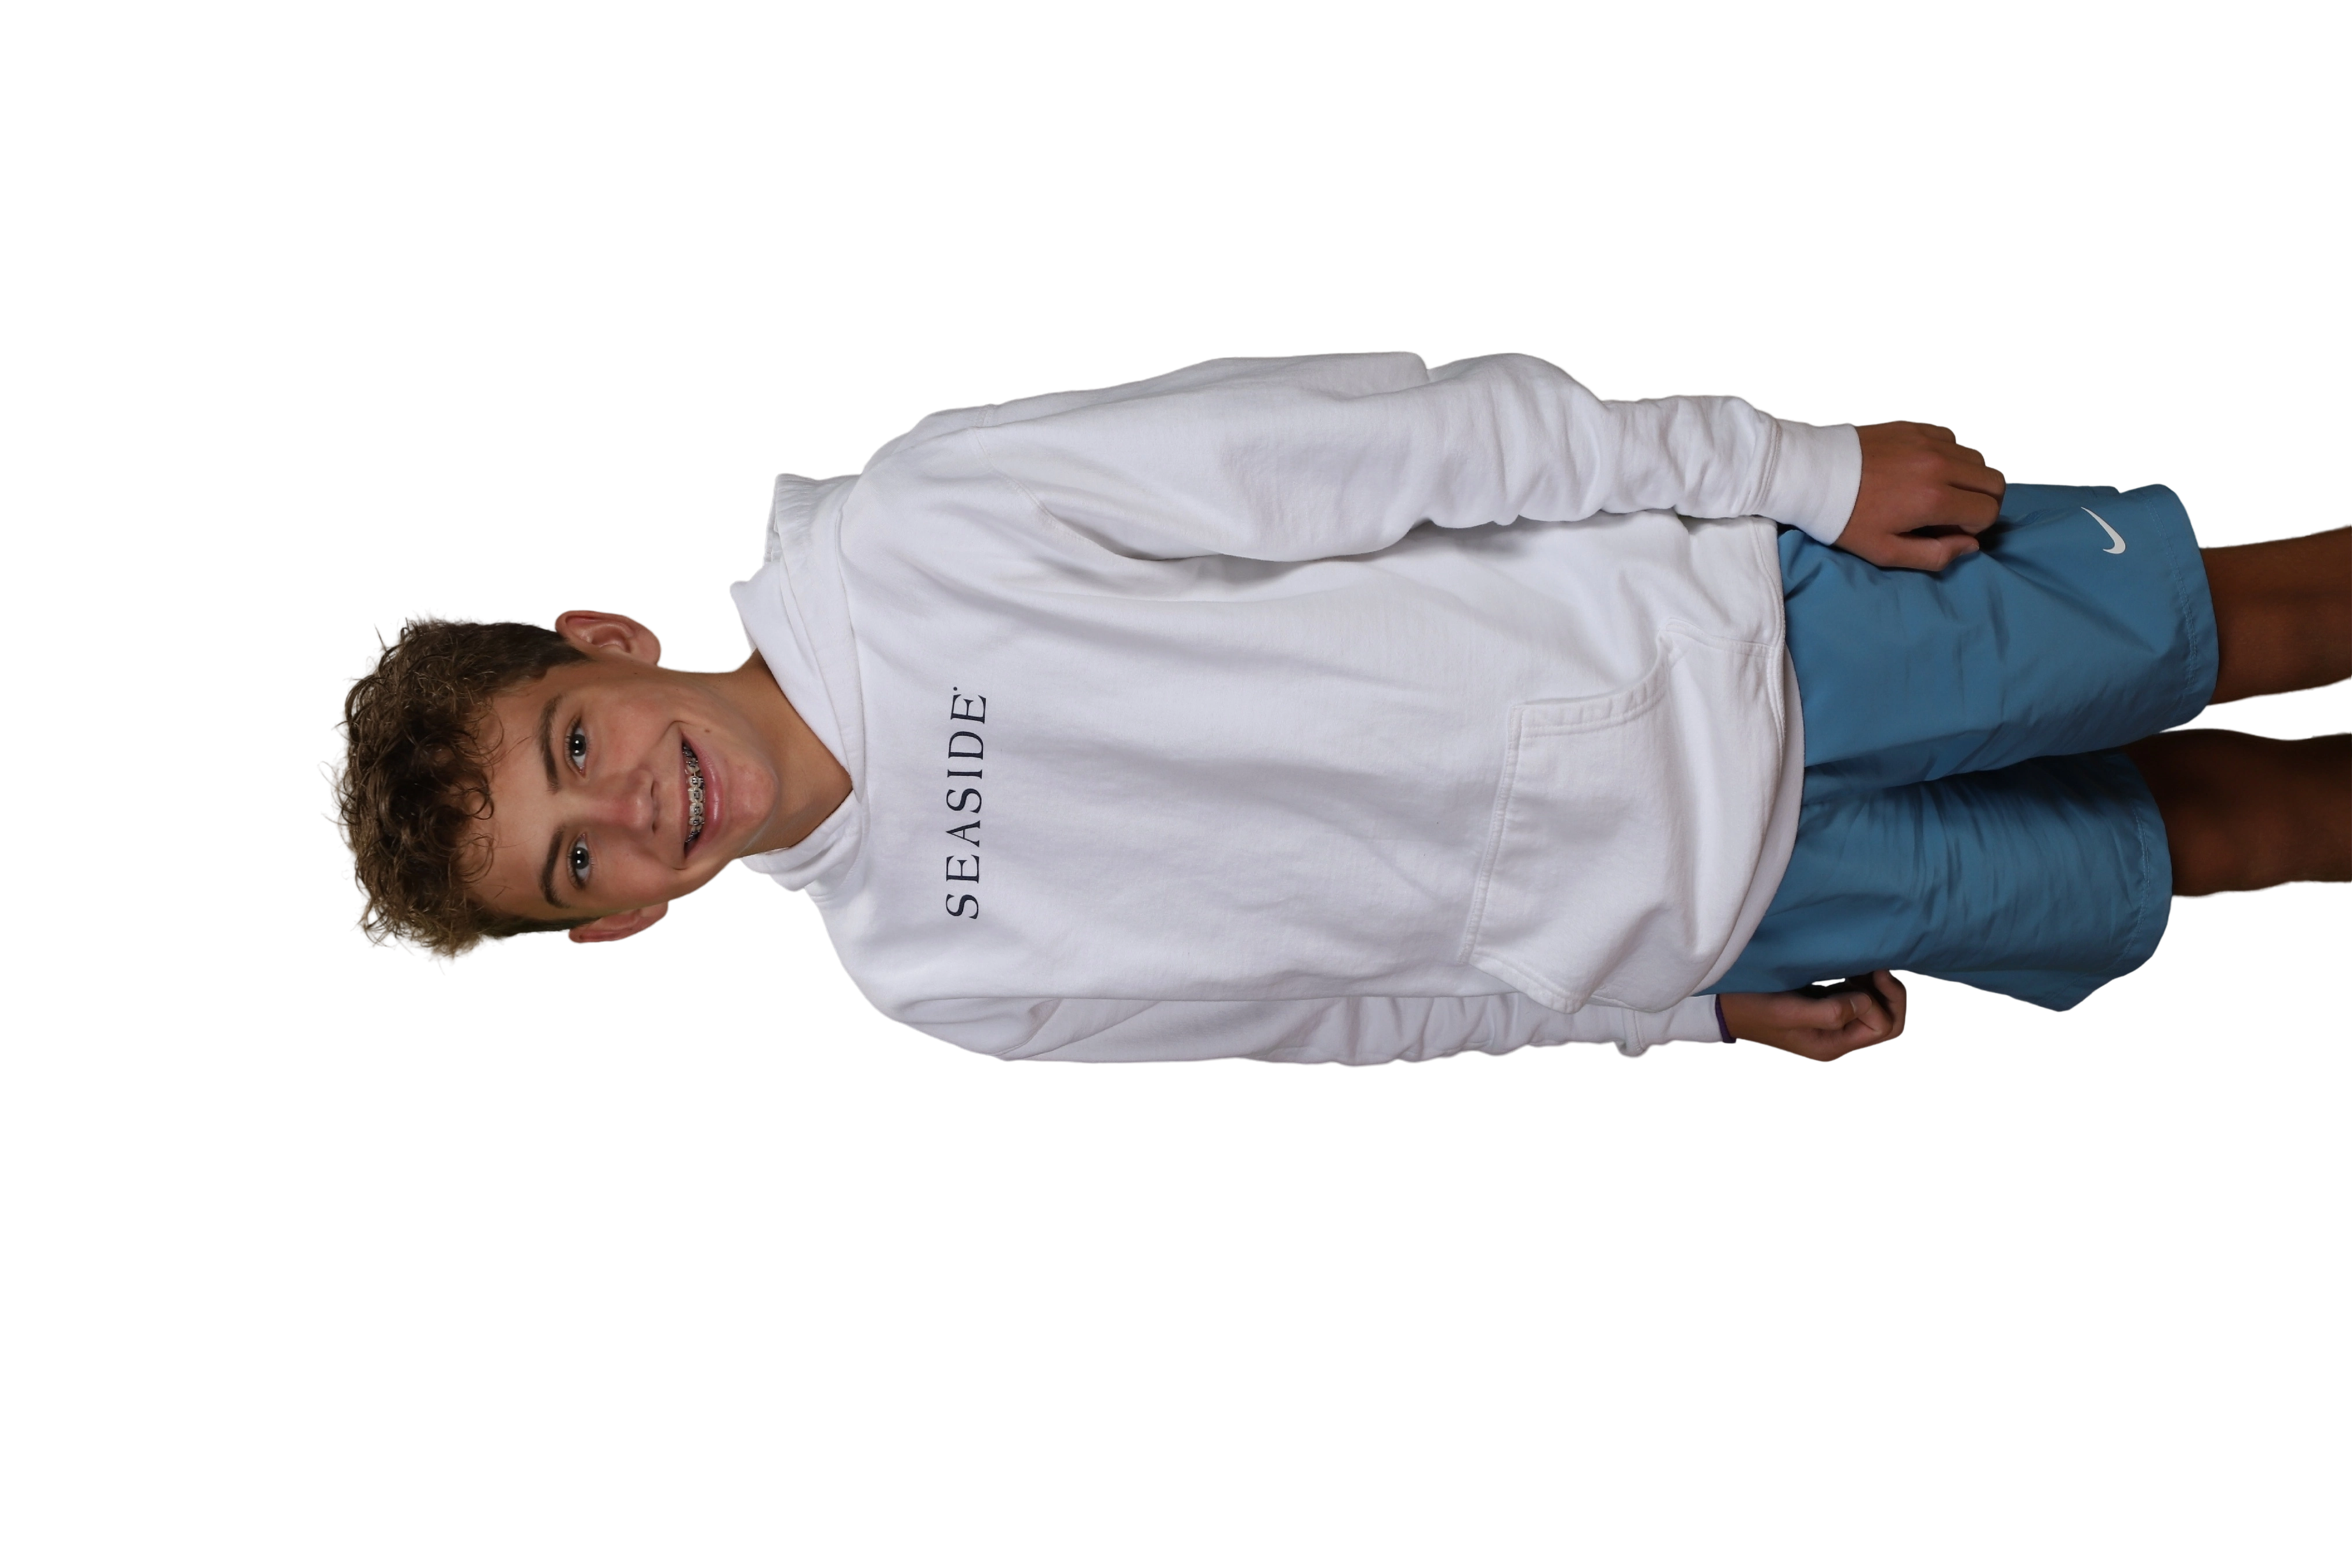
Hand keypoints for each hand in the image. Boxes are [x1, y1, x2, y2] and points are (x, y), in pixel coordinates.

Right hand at [1717, 971, 1909, 1063]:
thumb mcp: (1788, 1011)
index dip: (1880, 1001)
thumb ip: (1829, 1012)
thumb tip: (1864, 1002)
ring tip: (1864, 965)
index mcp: (1833, 1044)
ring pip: (1879, 1009)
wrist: (1724, 1005)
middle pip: (1889, 1021)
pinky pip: (1861, 998)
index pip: (1883, 1026)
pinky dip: (1864, 982)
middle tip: (1877, 967)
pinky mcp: (1827, 1007)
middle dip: (1890, 994)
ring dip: (1877, 986)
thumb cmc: (1752, 1008)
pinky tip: (1851, 968)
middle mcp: (1839, 1037)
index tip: (1866, 973)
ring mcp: (1834, 1023)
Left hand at [1836, 419, 2007, 571]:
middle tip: (1953, 511)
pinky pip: (1953, 438)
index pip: (1988, 511)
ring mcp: (1928, 441)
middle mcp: (1939, 465)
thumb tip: (1970, 545)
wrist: (1810, 475)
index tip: (1949, 529)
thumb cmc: (1845, 518)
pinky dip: (1950, 455)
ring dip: (1967, 478)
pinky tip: (1924, 468)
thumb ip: (1935, 555)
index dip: (1974, 527)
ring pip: (1977, 458)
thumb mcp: (1885, 551)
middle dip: (1981, 501)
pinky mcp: (1915, 426)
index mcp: (1934, 499)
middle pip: (1994, 482)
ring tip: (1937, 490)